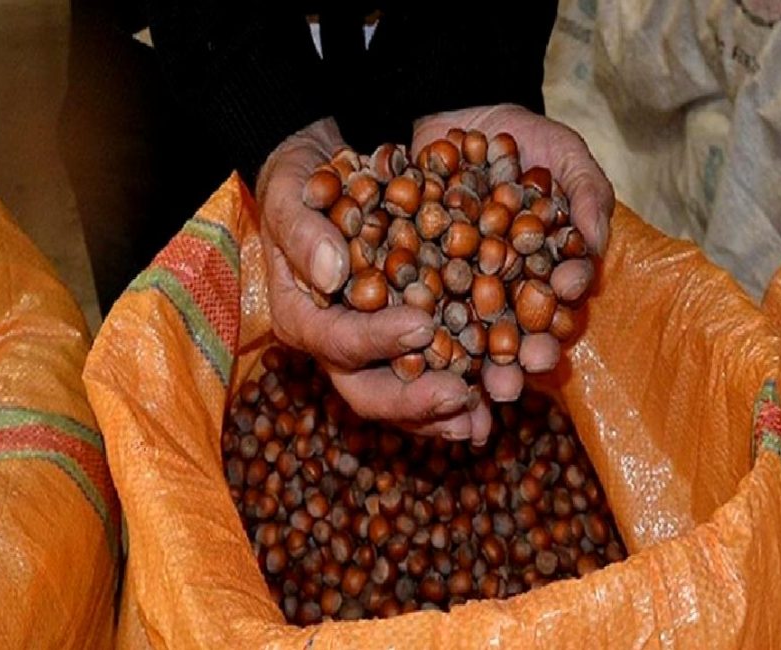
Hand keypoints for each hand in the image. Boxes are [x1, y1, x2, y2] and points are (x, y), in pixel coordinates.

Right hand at [257, 119, 492, 442]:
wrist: (319, 179)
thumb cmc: (299, 184)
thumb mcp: (290, 194)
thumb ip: (304, 234)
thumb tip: (333, 274)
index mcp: (301, 315)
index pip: (337, 340)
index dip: (378, 339)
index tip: (423, 325)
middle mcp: (331, 343)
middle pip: (366, 390)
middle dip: (414, 401)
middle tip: (461, 397)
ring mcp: (366, 350)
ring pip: (399, 397)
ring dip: (440, 415)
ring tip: (481, 421)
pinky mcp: (398, 342)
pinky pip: (425, 376)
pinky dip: (457, 390)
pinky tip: (491, 398)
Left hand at [413, 104, 614, 404]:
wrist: (452, 113)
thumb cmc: (522, 137)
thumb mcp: (565, 153)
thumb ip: (587, 194)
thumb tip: (594, 244)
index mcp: (545, 269)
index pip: (558, 298)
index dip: (563, 307)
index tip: (565, 308)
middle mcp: (504, 288)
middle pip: (516, 331)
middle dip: (524, 355)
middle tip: (525, 373)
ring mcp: (458, 287)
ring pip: (468, 333)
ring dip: (477, 363)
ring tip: (485, 387)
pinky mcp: (413, 279)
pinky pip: (415, 306)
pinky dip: (419, 330)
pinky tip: (421, 353)